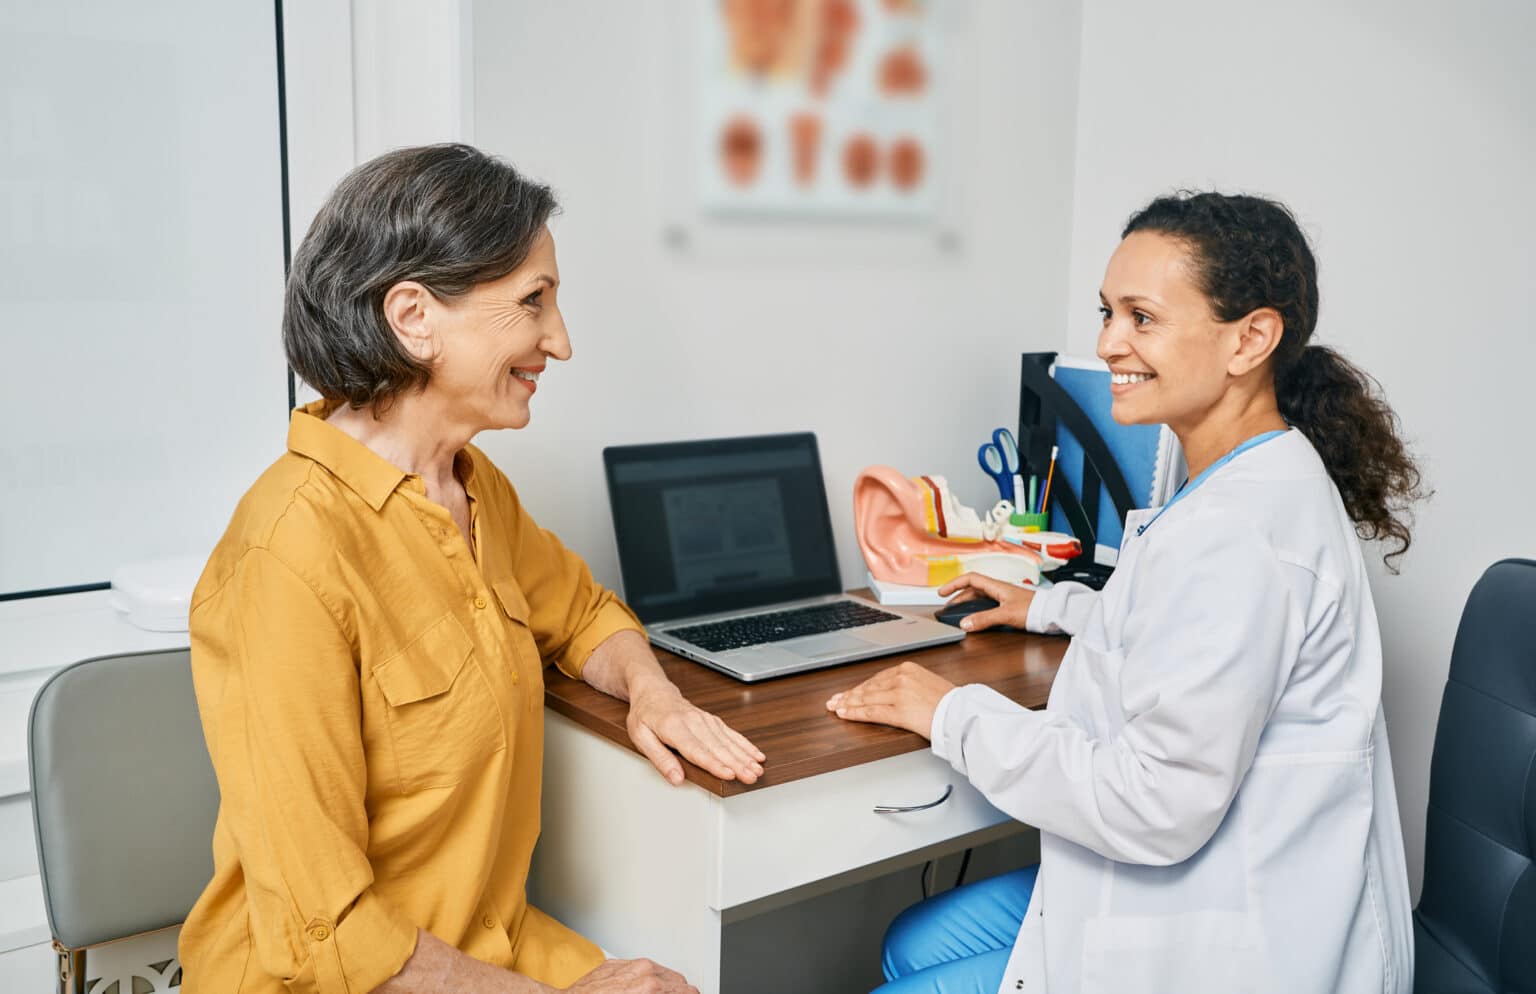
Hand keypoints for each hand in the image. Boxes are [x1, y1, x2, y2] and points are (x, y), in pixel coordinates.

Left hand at [563, 958, 698, 993]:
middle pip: (678, 981)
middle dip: (677, 993)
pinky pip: (640, 969)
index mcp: (652, 987)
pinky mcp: (615, 964)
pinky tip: (635, 993)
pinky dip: (643, 981)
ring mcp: (629, 964)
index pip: (688, 990)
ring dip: (662, 987)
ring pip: (661, 973)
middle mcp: (644, 970)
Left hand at [627, 679, 764, 785]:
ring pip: (728, 741)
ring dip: (745, 756)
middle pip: (718, 747)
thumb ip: (660, 759)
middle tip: (751, 777)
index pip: (697, 750)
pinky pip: (731, 733)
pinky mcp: (712, 720)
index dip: (715, 764)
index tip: (729, 774)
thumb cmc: (645, 715)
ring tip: (757, 769)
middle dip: (737, 763)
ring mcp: (705, 720)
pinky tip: (756, 754)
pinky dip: (745, 744)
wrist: (654, 692)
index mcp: (673, 727)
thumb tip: (676, 778)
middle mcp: (693, 722)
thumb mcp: (640, 737)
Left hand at [824, 661, 955, 737]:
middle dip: (849, 694)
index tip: (849, 691)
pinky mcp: (899, 710)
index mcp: (908, 668)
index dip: (861, 686)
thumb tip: (893, 691)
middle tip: (835, 699)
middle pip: (869, 687)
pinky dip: (854, 713)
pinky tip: (844, 714)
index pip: (877, 678)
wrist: (962, 712)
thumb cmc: (950, 702)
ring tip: (835, 707)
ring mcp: (899, 693)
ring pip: (866, 698)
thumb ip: (909, 684)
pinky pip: (871, 711)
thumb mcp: (927, 683)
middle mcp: (901, 677)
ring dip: (848, 703)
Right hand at [937, 572, 1036, 631]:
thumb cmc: (1034, 609)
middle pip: (972, 589)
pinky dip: (977, 611)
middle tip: (947, 607)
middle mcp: (998, 590)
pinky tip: (976, 619)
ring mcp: (1003, 598)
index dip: (954, 584)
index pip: (970, 579)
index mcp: (996, 586)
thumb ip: (984, 619)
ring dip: (967, 604)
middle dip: (957, 597)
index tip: (942, 593)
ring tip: (958, 613)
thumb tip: (965, 624)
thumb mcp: (1006, 614)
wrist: (1051, 613)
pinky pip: (987, 605)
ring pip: (980, 598)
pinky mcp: (1008, 607)